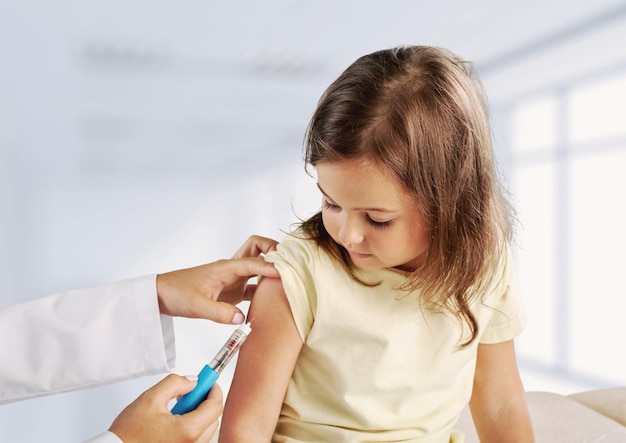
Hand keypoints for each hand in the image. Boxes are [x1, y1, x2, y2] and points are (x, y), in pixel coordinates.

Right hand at [109, 374, 222, 442]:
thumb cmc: (128, 433)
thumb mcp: (151, 398)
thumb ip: (175, 383)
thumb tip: (192, 381)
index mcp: (187, 430)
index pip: (215, 406)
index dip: (213, 390)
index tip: (208, 382)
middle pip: (213, 419)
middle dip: (205, 402)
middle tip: (190, 393)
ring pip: (206, 430)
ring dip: (199, 415)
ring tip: (177, 408)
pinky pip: (196, 439)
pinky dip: (192, 426)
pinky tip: (175, 420)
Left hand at [156, 235, 279, 323]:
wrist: (163, 295)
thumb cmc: (177, 293)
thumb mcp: (197, 306)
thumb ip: (219, 312)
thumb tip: (242, 318)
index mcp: (225, 267)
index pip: (254, 262)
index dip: (270, 266)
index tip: (285, 273)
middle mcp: (232, 269)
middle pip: (258, 248)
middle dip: (274, 251)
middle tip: (289, 263)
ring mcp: (234, 278)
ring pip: (258, 264)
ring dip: (272, 267)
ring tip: (288, 278)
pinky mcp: (232, 290)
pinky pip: (255, 284)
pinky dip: (265, 287)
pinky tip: (273, 299)